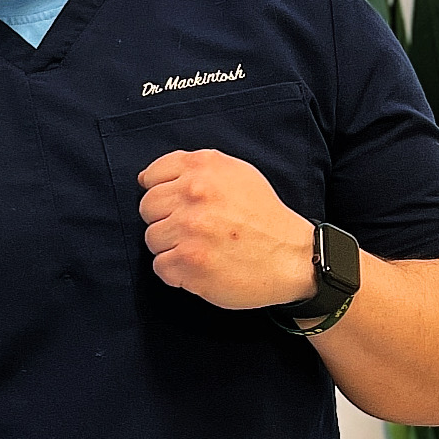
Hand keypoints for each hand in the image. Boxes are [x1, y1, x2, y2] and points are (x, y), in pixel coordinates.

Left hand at [137, 149, 316, 309]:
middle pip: (147, 208)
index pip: (151, 176)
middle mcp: (194, 193)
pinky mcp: (189, 262)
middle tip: (195, 231)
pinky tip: (201, 267)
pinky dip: (177, 272)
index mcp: (204, 167)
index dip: (163, 194)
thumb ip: (194, 170)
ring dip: (171, 248)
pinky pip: (160, 266)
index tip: (181, 206)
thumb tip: (146, 178)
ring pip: (151, 238)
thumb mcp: (236, 174)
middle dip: (166, 221)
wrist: (292, 257)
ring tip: (202, 249)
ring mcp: (190, 229)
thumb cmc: (264, 217)